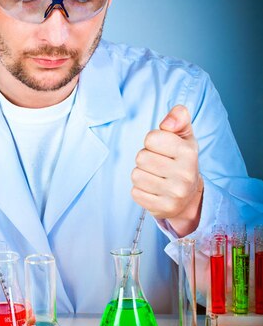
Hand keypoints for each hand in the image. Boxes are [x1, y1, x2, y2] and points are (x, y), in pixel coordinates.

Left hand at [131, 105, 203, 235]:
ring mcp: (175, 193)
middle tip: (158, 164)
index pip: (151, 138)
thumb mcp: (184, 135)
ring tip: (156, 177)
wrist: (189, 197)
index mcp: (189, 152)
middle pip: (141, 157)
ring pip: (136, 175)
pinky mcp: (164, 208)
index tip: (162, 148)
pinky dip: (140, 190)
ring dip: (142, 174)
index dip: (152, 141)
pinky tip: (153, 190)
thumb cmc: (181, 160)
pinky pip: (135, 193)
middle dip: (145, 158)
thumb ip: (178, 117)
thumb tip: (167, 123)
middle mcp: (185, 174)